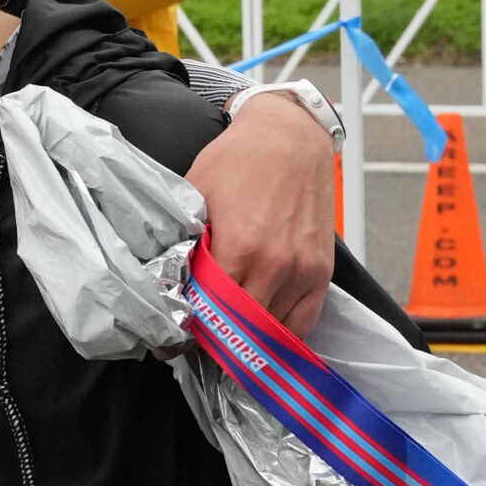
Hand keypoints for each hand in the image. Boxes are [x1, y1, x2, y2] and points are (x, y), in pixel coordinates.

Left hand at [187, 94, 335, 335]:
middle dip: (215, 342)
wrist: (289, 138)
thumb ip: (185, 242)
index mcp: (239, 247)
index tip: (171, 341)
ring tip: (225, 347)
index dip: (188, 329)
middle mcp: (275, 266)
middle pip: (241, 329)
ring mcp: (302, 272)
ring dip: (248, 344)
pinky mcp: (321, 272)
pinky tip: (261, 339)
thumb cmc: (238, 161)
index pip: (210, 311)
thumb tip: (164, 282)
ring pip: (272, 332)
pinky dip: (281, 336)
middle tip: (195, 346)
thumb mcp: (196, 195)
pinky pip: (303, 323)